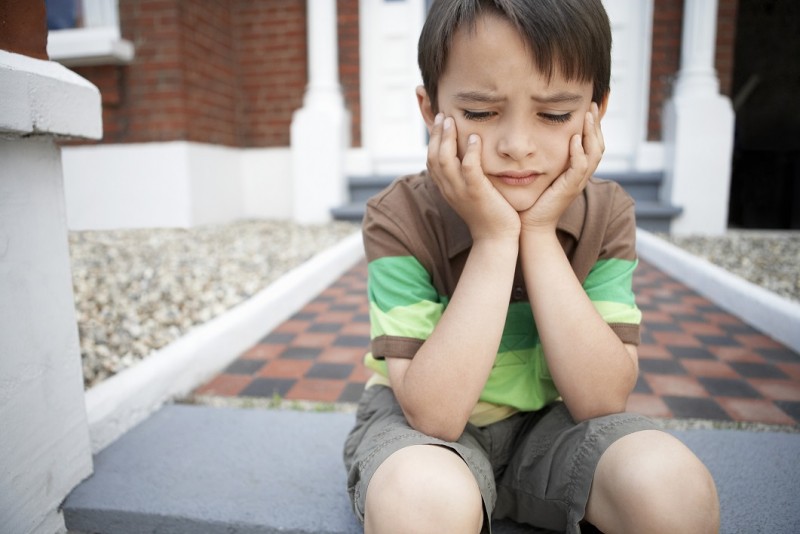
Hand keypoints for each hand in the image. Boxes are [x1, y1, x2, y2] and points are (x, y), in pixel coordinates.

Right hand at [427, 113, 520, 241]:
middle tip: (442, 115)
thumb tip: (467, 159)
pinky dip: (469, 152)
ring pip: (445, 160)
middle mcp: (449, 188)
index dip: (432, 139)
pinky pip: (469, 168)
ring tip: (451, 120)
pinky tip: (474, 138)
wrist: (496, 239)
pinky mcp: (477, 193)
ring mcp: (461, 191)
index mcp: (446, 188)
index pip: (431, 160)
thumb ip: (466, 177)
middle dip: (436, 134)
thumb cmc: (488, 214)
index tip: (438, 122)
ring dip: (447, 138)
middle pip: (433, 156)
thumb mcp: (471, 194)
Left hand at [520, 103, 604, 232]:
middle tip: (593, 105)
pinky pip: (579, 167)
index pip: (592, 145)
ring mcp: (577, 182)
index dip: (593, 127)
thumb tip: (536, 138)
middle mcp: (581, 176)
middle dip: (597, 125)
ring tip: (588, 115)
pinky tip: (574, 138)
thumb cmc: (532, 201)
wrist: (530, 226)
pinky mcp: (569, 189)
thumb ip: (545, 158)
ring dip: (592, 133)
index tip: (588, 107)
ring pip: (594, 154)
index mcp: (576, 171)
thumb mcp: (541, 174)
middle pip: (599, 146)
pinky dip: (579, 152)